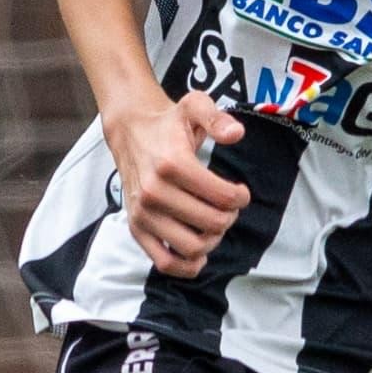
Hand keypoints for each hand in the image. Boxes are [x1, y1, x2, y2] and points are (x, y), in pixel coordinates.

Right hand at [108, 91, 247, 276]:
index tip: (239, 191)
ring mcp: (143, 214)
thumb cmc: (168, 124)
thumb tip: (236, 134)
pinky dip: (187, 266)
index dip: (240, 197)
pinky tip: (200, 252)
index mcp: (172, 164)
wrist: (131, 133)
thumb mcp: (194, 107)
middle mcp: (154, 192)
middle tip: (227, 206)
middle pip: (212, 223)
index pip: (223, 197)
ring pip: (193, 247)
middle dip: (229, 216)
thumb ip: (217, 118)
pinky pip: (165, 263)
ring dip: (213, 240)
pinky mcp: (137, 229)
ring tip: (213, 223)